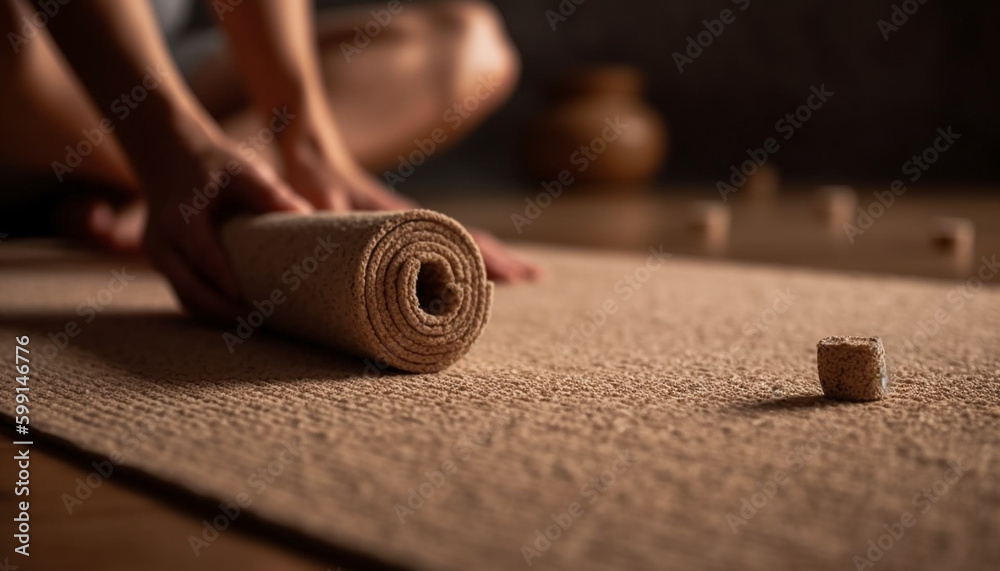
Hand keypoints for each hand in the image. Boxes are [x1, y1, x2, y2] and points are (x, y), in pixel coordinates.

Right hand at [139, 132, 311, 321]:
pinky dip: (209, 309)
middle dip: (222, 311)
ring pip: (185, 298)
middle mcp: (161, 241)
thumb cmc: (212, 164)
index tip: (244, 299)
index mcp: (179, 217)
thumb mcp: (241, 170)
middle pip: (188, 288)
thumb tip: (308, 216)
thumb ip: (269, 192)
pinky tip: (239, 317)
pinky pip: (184, 295)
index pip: (200, 254)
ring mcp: (158, 256)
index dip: (220, 278)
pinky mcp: (165, 264)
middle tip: (261, 322)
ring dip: (217, 316)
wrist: (168, 156)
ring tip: (257, 325)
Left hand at [280, 120, 540, 282]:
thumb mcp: (314, 195)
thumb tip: (310, 216)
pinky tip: (480, 267)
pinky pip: (451, 242)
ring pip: (467, 240)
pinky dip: (474, 253)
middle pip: (473, 239)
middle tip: (537, 277)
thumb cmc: (313, 177)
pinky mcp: (407, 228)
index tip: (508, 276)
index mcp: (404, 218)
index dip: (482, 258)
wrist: (313, 150)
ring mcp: (416, 225)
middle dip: (506, 259)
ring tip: (525, 275)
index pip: (455, 237)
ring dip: (496, 256)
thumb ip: (315, 208)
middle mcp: (418, 221)